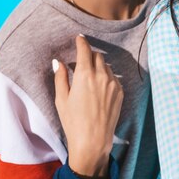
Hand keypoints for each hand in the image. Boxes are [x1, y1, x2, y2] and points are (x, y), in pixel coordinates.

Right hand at [53, 34, 123, 178]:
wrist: (93, 140)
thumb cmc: (73, 121)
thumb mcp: (61, 99)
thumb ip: (60, 77)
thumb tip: (58, 62)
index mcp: (85, 75)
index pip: (85, 51)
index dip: (82, 42)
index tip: (79, 38)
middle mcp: (102, 76)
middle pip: (97, 56)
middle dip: (89, 55)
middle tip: (82, 61)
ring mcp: (113, 83)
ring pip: (106, 66)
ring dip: (98, 66)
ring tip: (90, 77)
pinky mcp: (120, 92)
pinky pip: (113, 77)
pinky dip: (106, 77)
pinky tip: (99, 88)